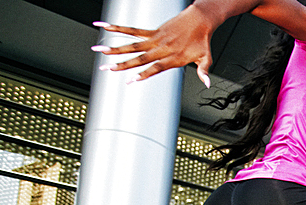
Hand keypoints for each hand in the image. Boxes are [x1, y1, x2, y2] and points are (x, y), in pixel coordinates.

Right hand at [91, 6, 214, 86]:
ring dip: (114, 48)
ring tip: (98, 50)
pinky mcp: (153, 31)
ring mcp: (156, 39)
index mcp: (173, 58)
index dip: (142, 75)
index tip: (130, 80)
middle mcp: (162, 49)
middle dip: (121, 64)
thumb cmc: (202, 40)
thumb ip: (203, 71)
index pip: (155, 69)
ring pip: (132, 45)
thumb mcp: (205, 58)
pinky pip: (133, 30)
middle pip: (139, 58)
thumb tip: (207, 83)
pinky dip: (118, 28)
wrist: (200, 19)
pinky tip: (104, 26)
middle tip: (105, 69)